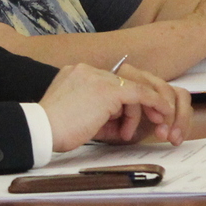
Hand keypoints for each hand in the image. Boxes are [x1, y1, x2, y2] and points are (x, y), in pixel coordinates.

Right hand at [39, 61, 191, 151]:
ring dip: (134, 115)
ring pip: (130, 91)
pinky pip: (140, 93)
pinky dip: (154, 103)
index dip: (120, 105)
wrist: (42, 131)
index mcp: (75, 74)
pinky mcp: (108, 90)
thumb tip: (119, 123)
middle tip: (138, 126)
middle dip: (133, 108)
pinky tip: (163, 114)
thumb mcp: (76, 116)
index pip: (107, 86)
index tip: (125, 121)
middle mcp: (87, 70)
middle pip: (121, 86)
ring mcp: (98, 77)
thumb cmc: (54, 131)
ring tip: (124, 135)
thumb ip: (97, 114)